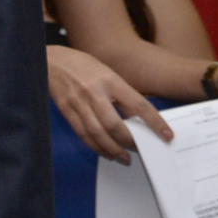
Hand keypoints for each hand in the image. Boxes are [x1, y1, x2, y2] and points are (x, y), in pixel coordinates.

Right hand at [45, 44, 169, 162]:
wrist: (50, 59)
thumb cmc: (81, 65)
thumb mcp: (107, 73)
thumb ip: (120, 93)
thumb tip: (135, 117)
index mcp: (110, 80)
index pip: (138, 105)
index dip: (155, 123)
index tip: (166, 135)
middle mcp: (94, 92)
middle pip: (115, 125)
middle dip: (130, 142)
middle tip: (141, 150)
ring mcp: (78, 102)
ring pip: (98, 133)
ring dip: (113, 149)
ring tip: (124, 158)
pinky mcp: (66, 110)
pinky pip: (82, 133)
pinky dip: (95, 146)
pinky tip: (105, 152)